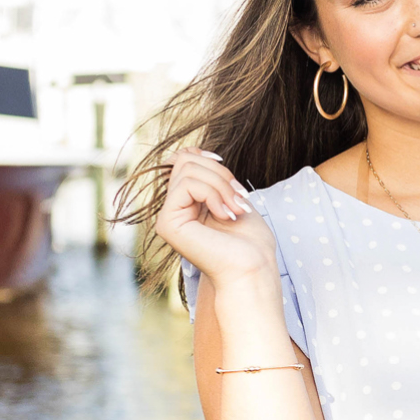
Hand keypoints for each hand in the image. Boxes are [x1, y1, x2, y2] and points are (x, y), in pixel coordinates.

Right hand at [153, 149, 277, 289]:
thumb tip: (190, 150)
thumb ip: (208, 175)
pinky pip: (187, 184)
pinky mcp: (167, 223)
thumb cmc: (249, 240)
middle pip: (186, 159)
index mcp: (185, 203)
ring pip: (187, 169)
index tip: (233, 180)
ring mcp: (167, 217)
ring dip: (221, 185)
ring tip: (236, 209)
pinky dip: (214, 194)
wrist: (252, 269)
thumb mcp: (229, 195)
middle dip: (220, 173)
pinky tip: (225, 215)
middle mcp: (172, 209)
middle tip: (239, 199)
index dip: (207, 159)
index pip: (184, 159)